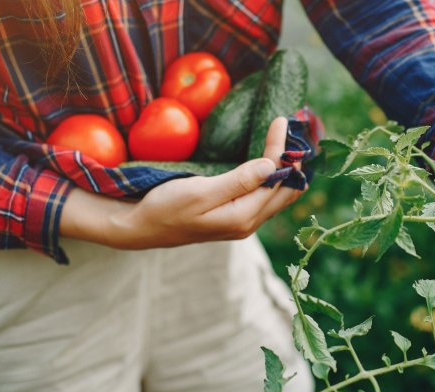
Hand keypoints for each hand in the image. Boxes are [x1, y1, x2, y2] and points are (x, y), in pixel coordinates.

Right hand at [60, 117, 304, 248]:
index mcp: (243, 216)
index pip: (276, 179)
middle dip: (294, 162)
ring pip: (278, 196)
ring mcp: (242, 221)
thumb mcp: (199, 192)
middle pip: (286, 191)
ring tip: (289, 144)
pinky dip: (274, 178)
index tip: (280, 121)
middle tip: (295, 131)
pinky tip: (272, 164)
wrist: (139, 227)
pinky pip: (265, 198)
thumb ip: (238, 181)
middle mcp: (248, 222)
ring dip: (286, 171)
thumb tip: (270, 166)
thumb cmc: (164, 207)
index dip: (282, 150)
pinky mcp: (234, 217)